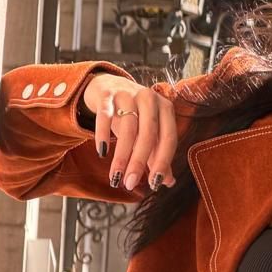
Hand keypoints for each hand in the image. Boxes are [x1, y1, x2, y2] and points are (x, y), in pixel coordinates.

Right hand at [82, 73, 178, 193]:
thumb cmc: (132, 115)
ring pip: (128, 127)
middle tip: (129, 183)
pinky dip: (103, 134)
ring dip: (122, 155)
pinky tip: (102, 152)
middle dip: (139, 162)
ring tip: (115, 176)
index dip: (163, 162)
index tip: (154, 185)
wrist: (108, 86)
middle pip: (148, 134)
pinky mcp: (107, 94)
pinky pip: (105, 115)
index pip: (169, 138)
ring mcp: (128, 94)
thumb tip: (168, 182)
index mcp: (165, 109)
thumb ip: (158, 155)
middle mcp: (150, 99)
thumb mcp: (147, 133)